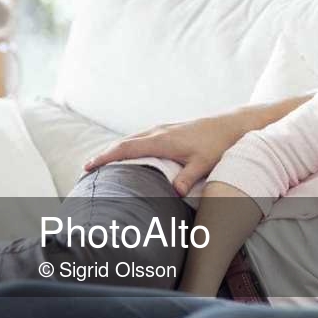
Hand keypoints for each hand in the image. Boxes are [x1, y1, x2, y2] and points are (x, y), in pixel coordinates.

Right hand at [84, 115, 251, 195]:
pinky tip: (128, 153)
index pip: (126, 149)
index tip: (87, 166)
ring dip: (116, 149)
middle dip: (104, 155)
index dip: (105, 157)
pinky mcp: (169, 129)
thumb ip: (188, 177)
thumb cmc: (219, 144)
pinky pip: (142, 137)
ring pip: (132, 138)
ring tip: (101, 163)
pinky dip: (129, 145)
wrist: (232, 125)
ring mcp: (163, 128)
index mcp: (162, 140)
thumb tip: (175, 193)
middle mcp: (158, 132)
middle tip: (86, 170)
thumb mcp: (204, 163)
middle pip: (123, 143)